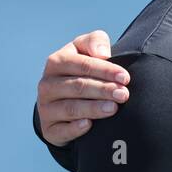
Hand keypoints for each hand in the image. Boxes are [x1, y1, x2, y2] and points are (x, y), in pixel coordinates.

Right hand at [36, 31, 130, 146]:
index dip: (105, 70)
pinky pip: (61, 129)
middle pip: (78, 86)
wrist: (64, 99)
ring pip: (71, 108)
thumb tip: (102, 54)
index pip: (82, 64)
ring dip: (93, 108)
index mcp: (56, 62)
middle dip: (103, 90)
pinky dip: (74, 128)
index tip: (125, 77)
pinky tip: (89, 125)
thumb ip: (95, 42)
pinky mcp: (49, 128)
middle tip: (124, 94)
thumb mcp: (86, 49)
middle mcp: (47, 85)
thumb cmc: (82, 69)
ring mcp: (46, 108)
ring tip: (113, 108)